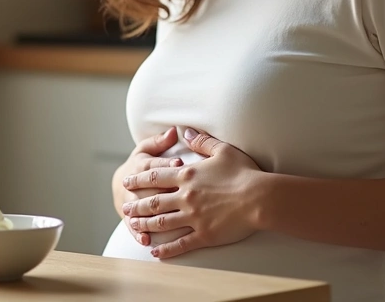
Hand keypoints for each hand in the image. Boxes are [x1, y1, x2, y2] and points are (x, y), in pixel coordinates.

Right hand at [113, 127, 182, 246]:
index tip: (180, 163)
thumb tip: (173, 131)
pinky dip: (138, 234)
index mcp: (140, 165)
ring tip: (161, 219)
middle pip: (147, 188)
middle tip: (176, 194)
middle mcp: (134, 185)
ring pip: (139, 209)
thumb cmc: (141, 166)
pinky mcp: (129, 219)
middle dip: (161, 191)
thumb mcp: (146, 150)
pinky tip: (147, 240)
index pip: (153, 164)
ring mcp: (130, 203)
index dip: (165, 164)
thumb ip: (159, 142)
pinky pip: (133, 227)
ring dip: (149, 214)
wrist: (120, 185)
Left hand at [122, 128, 261, 258]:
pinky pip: (180, 243)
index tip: (127, 181)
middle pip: (153, 201)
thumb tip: (186, 132)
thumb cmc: (244, 172)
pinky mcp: (204, 235)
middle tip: (124, 208)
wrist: (260, 198)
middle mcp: (185, 196)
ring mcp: (193, 217)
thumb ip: (201, 141)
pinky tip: (155, 252)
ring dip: (145, 225)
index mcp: (187, 175)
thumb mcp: (223, 150)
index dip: (139, 179)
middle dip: (136, 205)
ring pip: (162, 222)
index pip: (155, 176)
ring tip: (133, 226)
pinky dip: (166, 249)